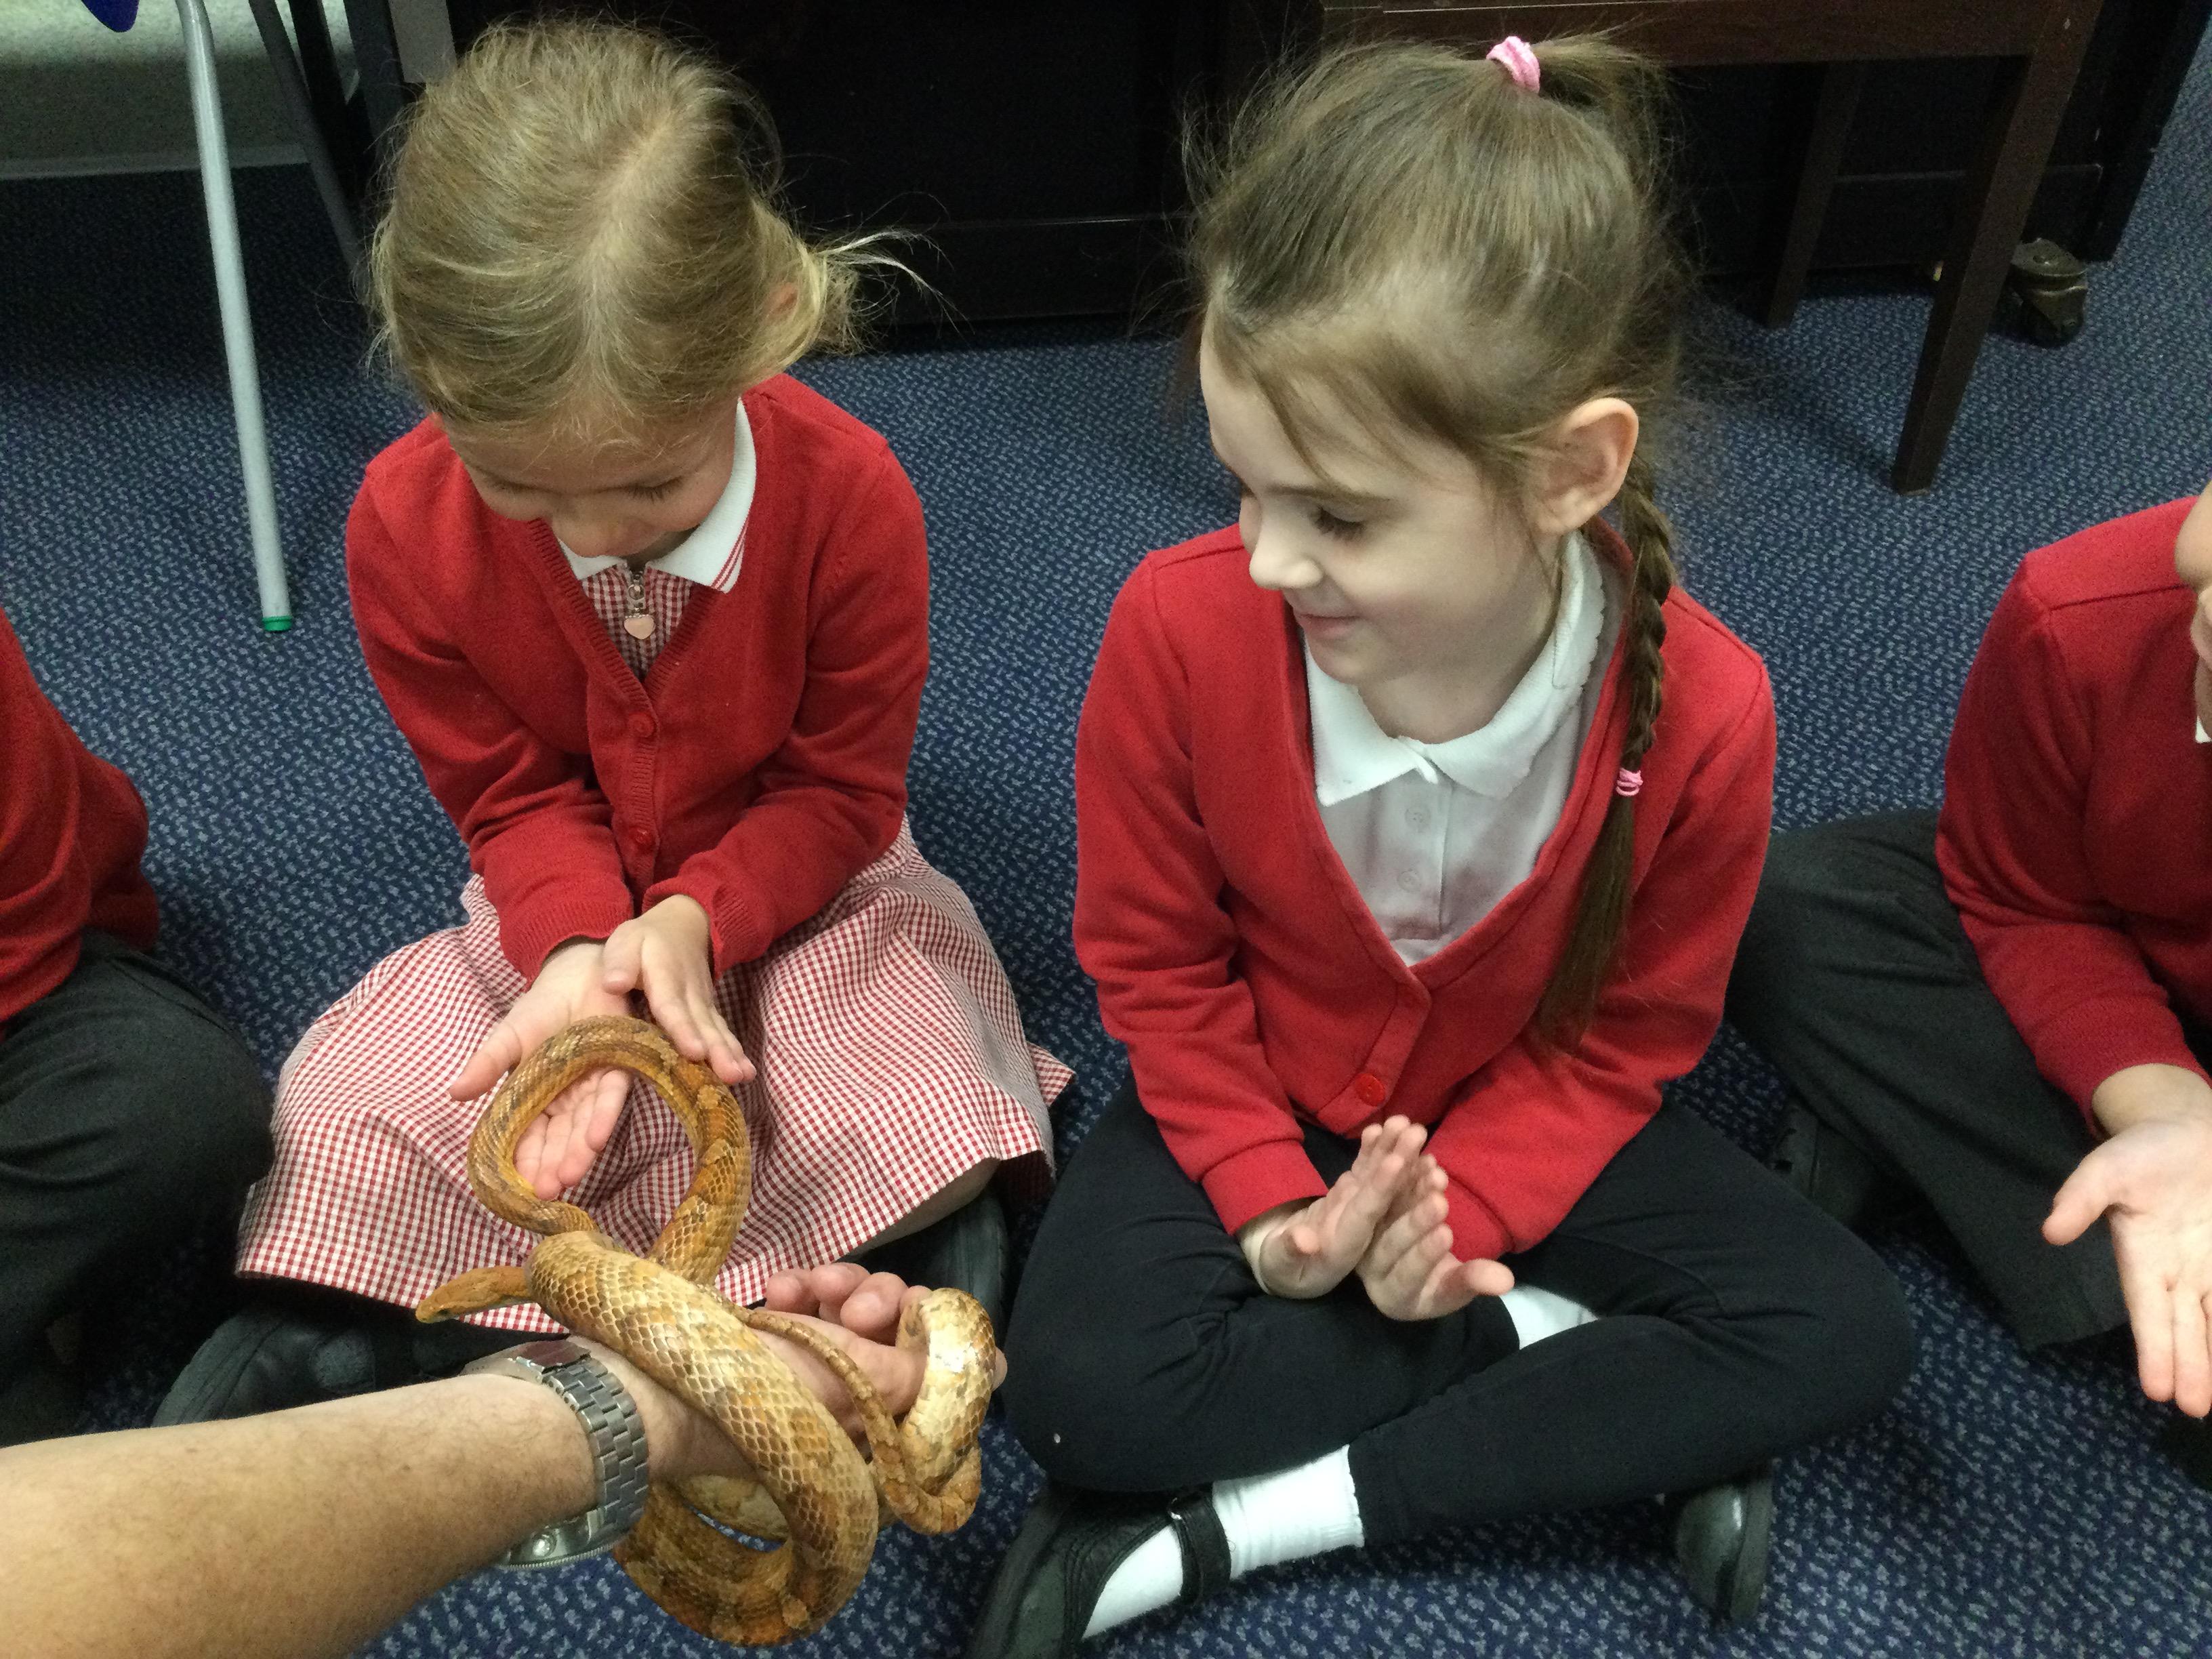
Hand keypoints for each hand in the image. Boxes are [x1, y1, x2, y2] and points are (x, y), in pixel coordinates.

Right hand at [451, 938, 630, 1198]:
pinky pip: (611, 1096)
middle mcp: (566, 1101)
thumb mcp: (507, 1037)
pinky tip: (595, 1140)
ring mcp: (592, 1087)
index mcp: (536, 1098)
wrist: (578, 973)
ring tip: (568, 1177)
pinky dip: (603, 1117)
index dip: (523, 1161)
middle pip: (558, 1140)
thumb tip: (454, 1093)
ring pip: (585, 1127)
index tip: (517, 1186)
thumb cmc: (540, 1009)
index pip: (527, 1137)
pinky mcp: (619, 1069)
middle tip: (547, 1192)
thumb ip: (487, 1065)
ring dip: (577, 1153)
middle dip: (552, 1166)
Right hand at [595, 1264, 1007, 1480]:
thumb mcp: (855, 1384)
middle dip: (882, 1302)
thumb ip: (925, 1373)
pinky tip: (776, 1288)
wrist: (657, 1390)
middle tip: (851, 1310)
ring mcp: (819, 1367)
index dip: (939, 1335)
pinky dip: (804, 1288)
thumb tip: (997, 1368)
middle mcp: (859, 1400)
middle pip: (905, 1329)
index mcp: (884, 1428)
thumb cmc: (764, 1393)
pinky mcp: (784, 1340)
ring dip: (840, 1286)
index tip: (918, 1312)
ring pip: (862, 1304)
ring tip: (804, 1290)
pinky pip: (817, 1301)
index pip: (943, 1376)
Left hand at [600, 896, 753, 1089]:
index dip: (683, 1029)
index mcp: (665, 976)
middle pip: (703, 1024)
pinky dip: (735, 1052)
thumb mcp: (626, 942)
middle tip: (729, 1074)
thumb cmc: (646, 940)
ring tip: (742, 1077)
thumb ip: (619, 962)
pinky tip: (746, 1073)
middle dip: (717, 1051)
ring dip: (730, 1054)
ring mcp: (704, 1003)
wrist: (684, 925)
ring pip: (717, 1030)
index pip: (672, 1006)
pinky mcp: (711, 1012)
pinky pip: (723, 1032)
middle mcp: (690, 992)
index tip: (695, 1051)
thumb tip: (612, 984)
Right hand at [1237, 1117, 1429, 1298]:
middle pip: (1382, 1192)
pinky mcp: (1351, 1197)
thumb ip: (1289, 1252)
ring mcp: (1356, 1208)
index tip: (1397, 1162)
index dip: (1382, 1188)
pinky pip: (1364, 1172)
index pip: (1367, 1213)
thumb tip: (1303, 1240)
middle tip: (1418, 1131)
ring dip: (1392, 1149)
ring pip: (1378, 1177)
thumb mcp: (1278, 1264)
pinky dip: (1372, 1151)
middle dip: (1400, 1162)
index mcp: (1344, 1246)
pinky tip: (1381, 1128)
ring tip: (1406, 1121)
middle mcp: (1358, 1227)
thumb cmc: (1279, 1268)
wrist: (1283, 1263)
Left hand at [1355, 1152, 1514, 1319]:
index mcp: (1391, 1295)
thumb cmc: (1441, 1283)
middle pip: (1389, 1241)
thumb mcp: (1457, 1286)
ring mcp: (1361, 1237)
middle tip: (1439, 1196)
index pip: (1406, 1275)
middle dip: (1415, 1217)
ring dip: (1402, 1181)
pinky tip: (1394, 1134)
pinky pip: (1367, 1181)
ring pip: (1380, 1207)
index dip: (1425, 1255)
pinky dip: (1379, 1157)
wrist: (1417, 1263)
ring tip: (1430, 1162)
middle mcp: (1367, 1268)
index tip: (1446, 1234)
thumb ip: (1474, 1280)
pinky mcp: (1359, 1208)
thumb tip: (1506, 1280)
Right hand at [2050, 1065, 2211, 1416]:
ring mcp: (2208, 1267)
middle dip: (2189, 1369)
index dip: (2155, 1350)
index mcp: (2143, 1256)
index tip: (2157, 1391)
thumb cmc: (2144, 1151)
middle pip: (2185, 1329)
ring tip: (2208, 1401)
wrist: (2191, 1131)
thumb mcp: (2107, 1168)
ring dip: (2211, 1360)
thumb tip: (2050, 1232)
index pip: (2148, 1312)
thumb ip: (2081, 1197)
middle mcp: (2179, 1272)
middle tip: (2194, 1410)